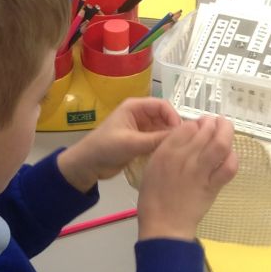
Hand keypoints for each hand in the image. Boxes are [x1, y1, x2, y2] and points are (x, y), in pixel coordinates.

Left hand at [57, 98, 181, 192]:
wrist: (87, 165)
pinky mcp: (139, 143)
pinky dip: (162, 148)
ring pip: (162, 132)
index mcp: (135, 107)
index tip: (181, 133)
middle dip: (173, 130)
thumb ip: (156, 139)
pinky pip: (156, 142)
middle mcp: (140, 116)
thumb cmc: (105, 148)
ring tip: (177, 152)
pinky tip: (168, 157)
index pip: (163, 106)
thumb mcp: (131, 143)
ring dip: (168, 140)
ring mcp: (140, 130)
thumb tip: (181, 136)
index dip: (174, 117)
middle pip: (165, 118)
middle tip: (183, 145)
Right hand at [137, 116, 237, 241]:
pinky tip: (230, 155)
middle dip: (212, 124)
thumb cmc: (152, 201)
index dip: (195, 124)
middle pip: (205, 130)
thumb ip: (165, 153)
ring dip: (226, 131)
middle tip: (214, 124)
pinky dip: (232, 157)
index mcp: (165, 153)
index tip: (197, 127)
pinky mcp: (213, 186)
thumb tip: (183, 142)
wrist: (163, 226)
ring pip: (220, 143)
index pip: (186, 127)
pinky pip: (228, 167)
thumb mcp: (150, 170)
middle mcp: (183, 158)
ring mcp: (200, 172)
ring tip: (225, 128)